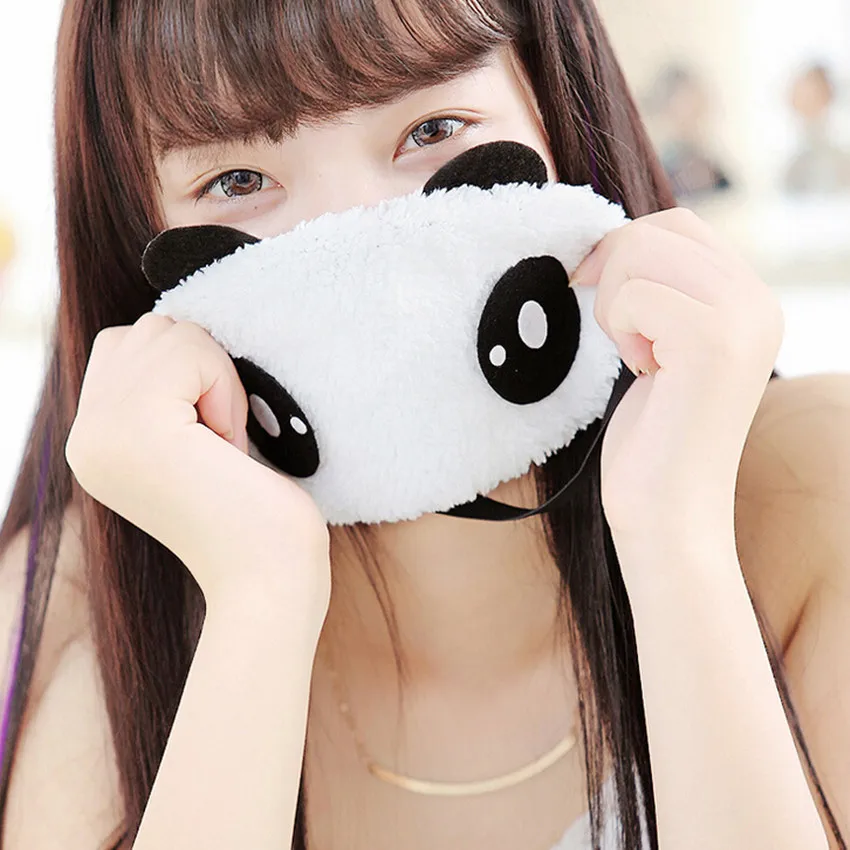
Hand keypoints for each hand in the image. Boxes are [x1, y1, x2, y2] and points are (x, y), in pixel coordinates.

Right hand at [66, 313, 330, 619]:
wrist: (269, 581)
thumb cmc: (253, 517)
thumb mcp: (192, 445)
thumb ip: (168, 397)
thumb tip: (176, 334)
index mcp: (97, 444)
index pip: (128, 349)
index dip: (189, 375)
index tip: (211, 438)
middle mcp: (86, 436)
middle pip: (148, 331)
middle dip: (203, 370)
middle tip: (221, 441)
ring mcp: (104, 429)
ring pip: (168, 332)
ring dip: (216, 377)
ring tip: (223, 444)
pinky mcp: (138, 425)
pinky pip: (190, 349)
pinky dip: (224, 386)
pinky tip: (227, 444)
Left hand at [571, 208, 783, 545]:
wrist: (669, 511)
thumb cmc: (655, 433)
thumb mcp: (661, 344)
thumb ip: (658, 290)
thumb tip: (606, 240)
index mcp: (750, 299)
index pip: (677, 224)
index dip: (623, 248)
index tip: (596, 290)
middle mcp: (759, 301)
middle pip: (656, 228)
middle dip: (612, 276)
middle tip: (621, 336)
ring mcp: (742, 318)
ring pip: (640, 252)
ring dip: (614, 307)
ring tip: (638, 357)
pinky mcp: (713, 341)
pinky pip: (633, 296)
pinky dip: (619, 332)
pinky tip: (643, 371)